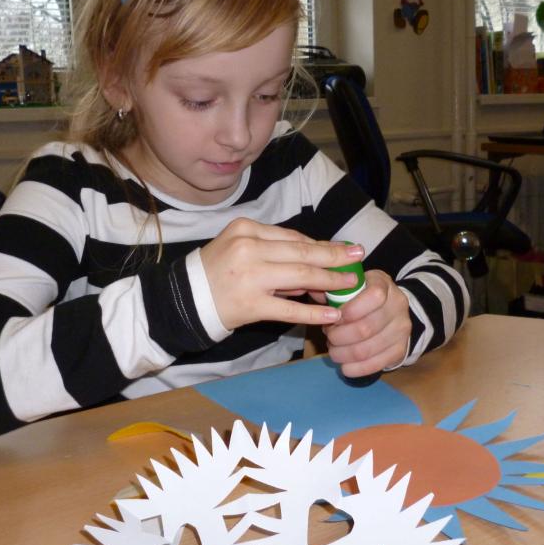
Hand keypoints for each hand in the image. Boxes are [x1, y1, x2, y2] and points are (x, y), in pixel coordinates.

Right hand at [199, 218, 363, 330]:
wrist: (185, 299)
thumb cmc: (216, 272)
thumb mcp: (240, 248)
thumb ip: (274, 252)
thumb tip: (314, 263)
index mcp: (247, 230)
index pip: (292, 236)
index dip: (321, 244)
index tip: (343, 248)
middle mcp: (249, 248)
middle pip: (301, 251)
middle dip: (334, 256)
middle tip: (358, 258)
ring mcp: (249, 276)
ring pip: (300, 275)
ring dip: (330, 280)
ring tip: (351, 284)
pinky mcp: (250, 304)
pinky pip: (289, 309)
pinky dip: (313, 312)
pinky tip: (332, 315)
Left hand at [324, 269, 410, 376]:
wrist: (392, 310)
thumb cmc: (362, 296)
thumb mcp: (351, 285)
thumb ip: (333, 288)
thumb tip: (312, 289)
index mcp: (384, 284)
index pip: (373, 297)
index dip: (349, 311)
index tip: (333, 317)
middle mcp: (398, 305)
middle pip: (366, 328)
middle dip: (339, 336)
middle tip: (329, 336)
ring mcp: (402, 329)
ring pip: (367, 349)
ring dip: (344, 353)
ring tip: (334, 351)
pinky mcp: (401, 349)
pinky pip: (377, 364)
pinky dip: (356, 369)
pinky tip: (345, 367)